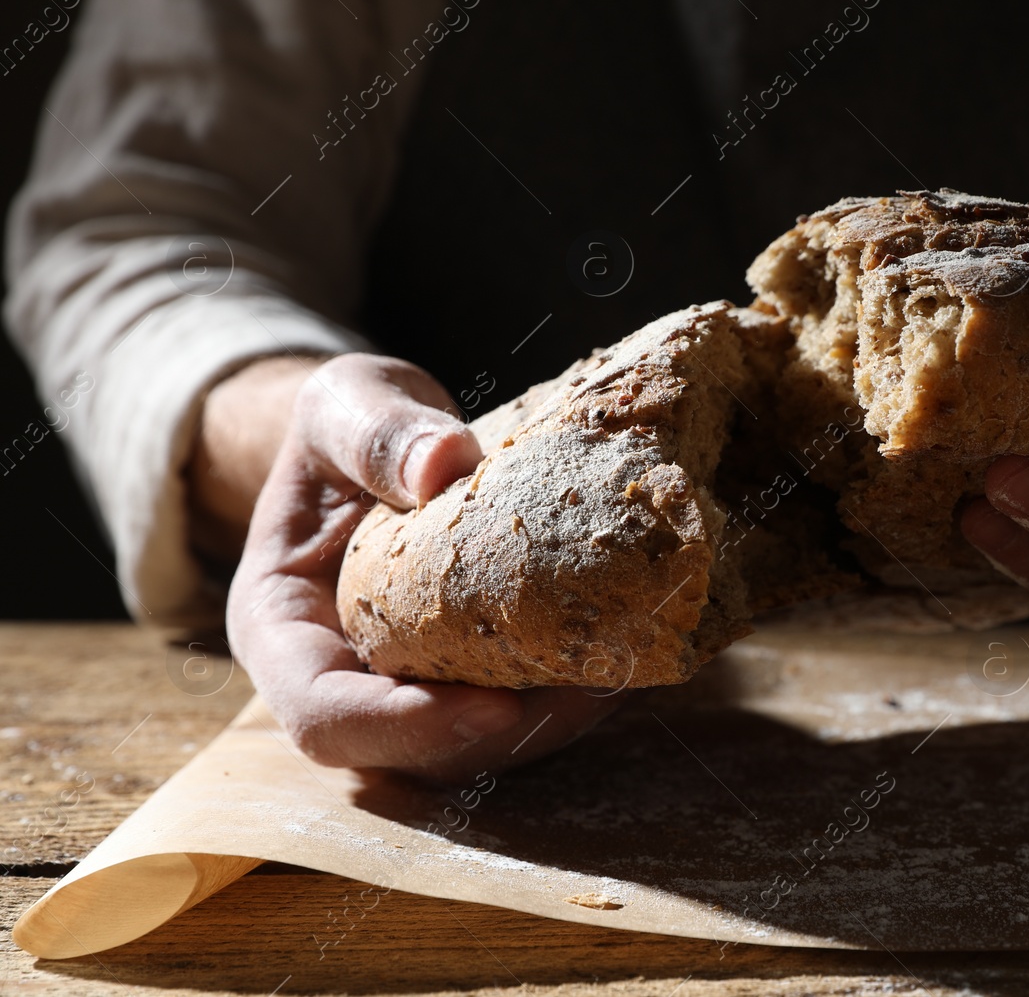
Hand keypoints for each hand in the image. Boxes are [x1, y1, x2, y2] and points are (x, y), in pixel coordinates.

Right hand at [224, 353, 619, 778]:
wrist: (381, 439)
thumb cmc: (349, 423)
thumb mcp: (345, 403)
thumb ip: (376, 431)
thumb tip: (445, 463)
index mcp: (280, 629)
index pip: (323, 716)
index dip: (405, 727)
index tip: (494, 706)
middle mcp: (339, 676)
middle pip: (410, 753)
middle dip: (500, 736)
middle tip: (588, 692)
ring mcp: (401, 685)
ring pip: (471, 747)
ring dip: (547, 725)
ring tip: (617, 672)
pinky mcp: (460, 676)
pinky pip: (510, 710)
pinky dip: (564, 695)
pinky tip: (621, 652)